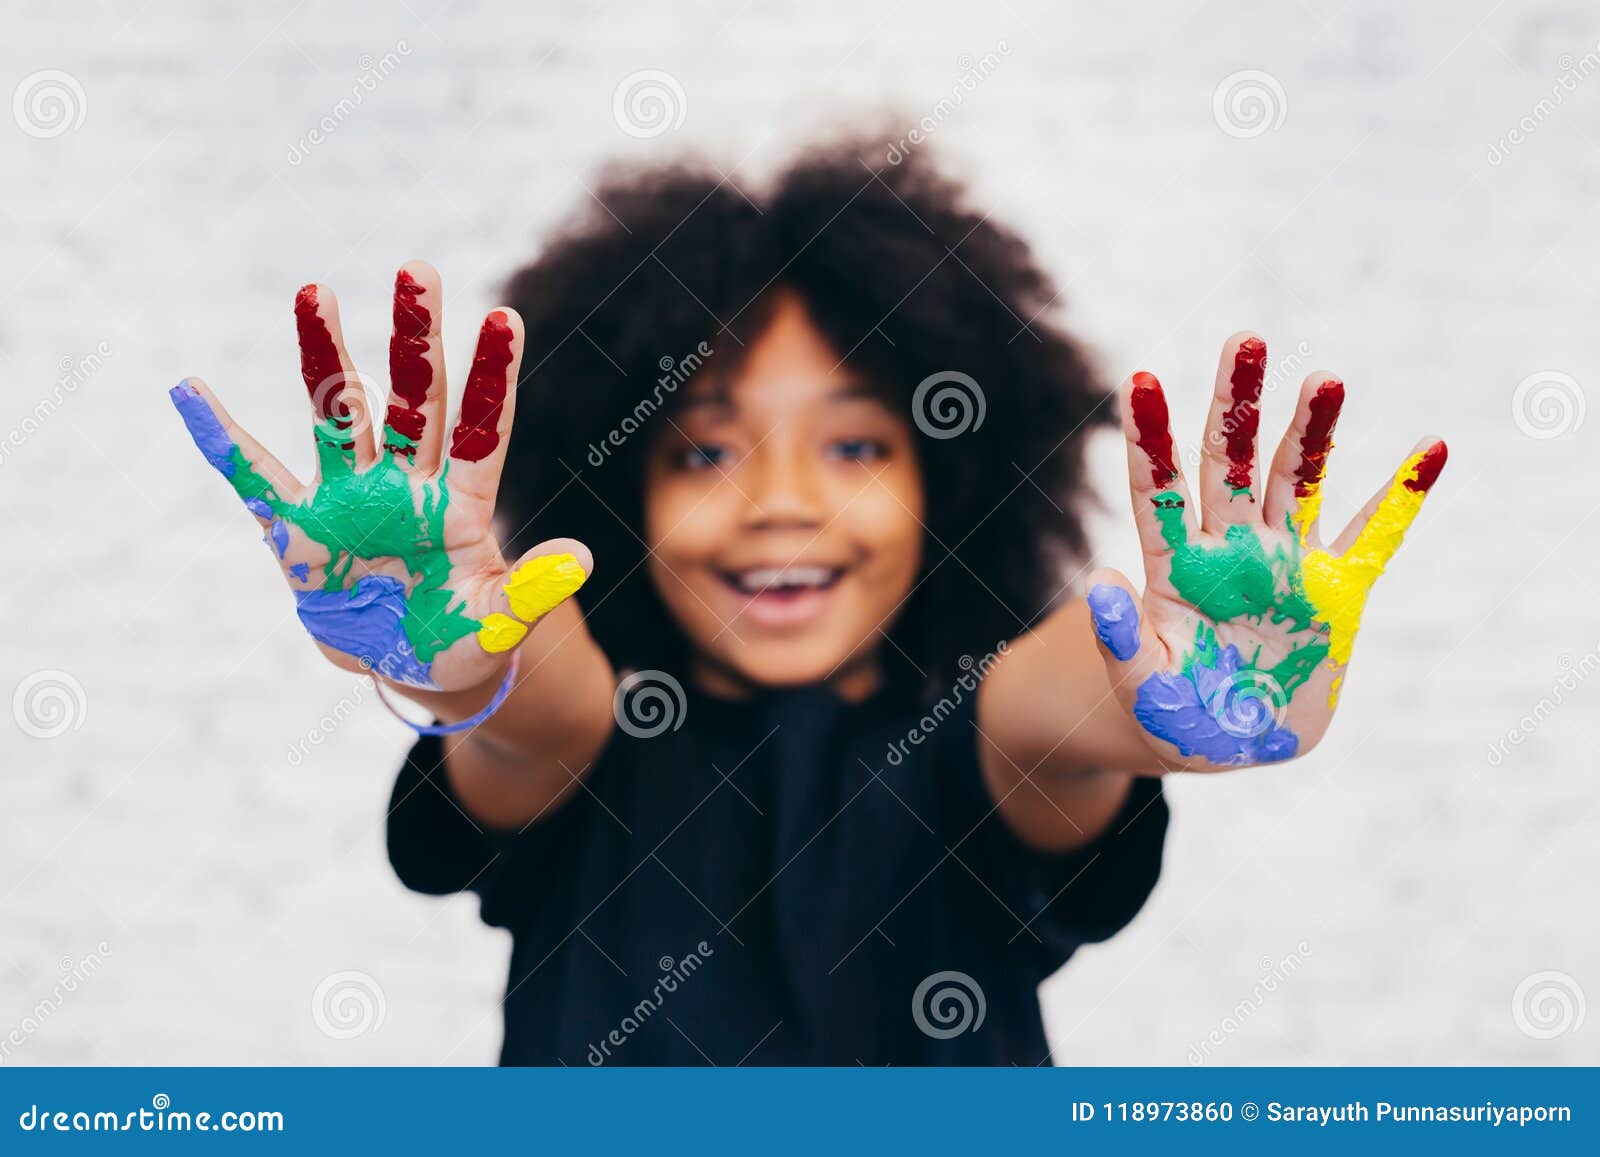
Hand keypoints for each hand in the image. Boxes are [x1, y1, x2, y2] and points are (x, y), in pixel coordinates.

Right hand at [170, 262, 590, 692]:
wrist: (404, 666)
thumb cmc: (462, 638)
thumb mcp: (500, 622)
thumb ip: (533, 589)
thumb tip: (583, 556)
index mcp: (462, 506)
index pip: (483, 433)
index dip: (492, 379)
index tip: (506, 318)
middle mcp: (406, 486)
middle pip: (415, 403)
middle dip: (416, 340)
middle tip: (419, 270)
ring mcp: (348, 500)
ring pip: (339, 417)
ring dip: (327, 359)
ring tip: (315, 291)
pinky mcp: (297, 530)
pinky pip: (253, 478)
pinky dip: (220, 440)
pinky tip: (190, 391)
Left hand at [1085, 332, 1445, 768]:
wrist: (1229, 739)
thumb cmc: (1172, 712)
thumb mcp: (1139, 684)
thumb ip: (1118, 638)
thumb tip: (1098, 580)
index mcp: (1176, 569)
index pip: (1157, 491)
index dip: (1150, 438)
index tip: (1140, 379)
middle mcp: (1229, 551)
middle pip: (1228, 465)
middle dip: (1235, 404)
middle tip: (1245, 340)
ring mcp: (1284, 565)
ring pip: (1296, 482)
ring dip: (1311, 431)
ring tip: (1324, 378)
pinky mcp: (1337, 594)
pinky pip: (1375, 539)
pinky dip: (1402, 498)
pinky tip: (1431, 449)